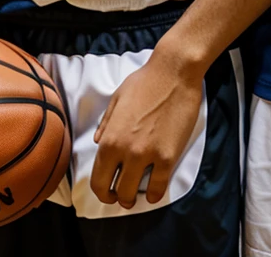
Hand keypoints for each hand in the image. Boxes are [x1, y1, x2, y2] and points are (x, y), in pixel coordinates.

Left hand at [89, 45, 204, 208]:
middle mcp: (124, 151)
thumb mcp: (117, 99)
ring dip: (133, 198)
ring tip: (136, 195)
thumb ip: (105, 124)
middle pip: (115, 191)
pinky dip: (154, 194)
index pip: (98, 178)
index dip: (101, 191)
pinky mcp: (168, 157)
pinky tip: (152, 192)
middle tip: (121, 196)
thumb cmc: (144, 82)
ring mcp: (147, 155)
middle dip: (116, 198)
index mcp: (109, 138)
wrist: (173, 73)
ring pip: (134, 193)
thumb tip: (98, 143)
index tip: (106, 192)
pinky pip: (158, 187)